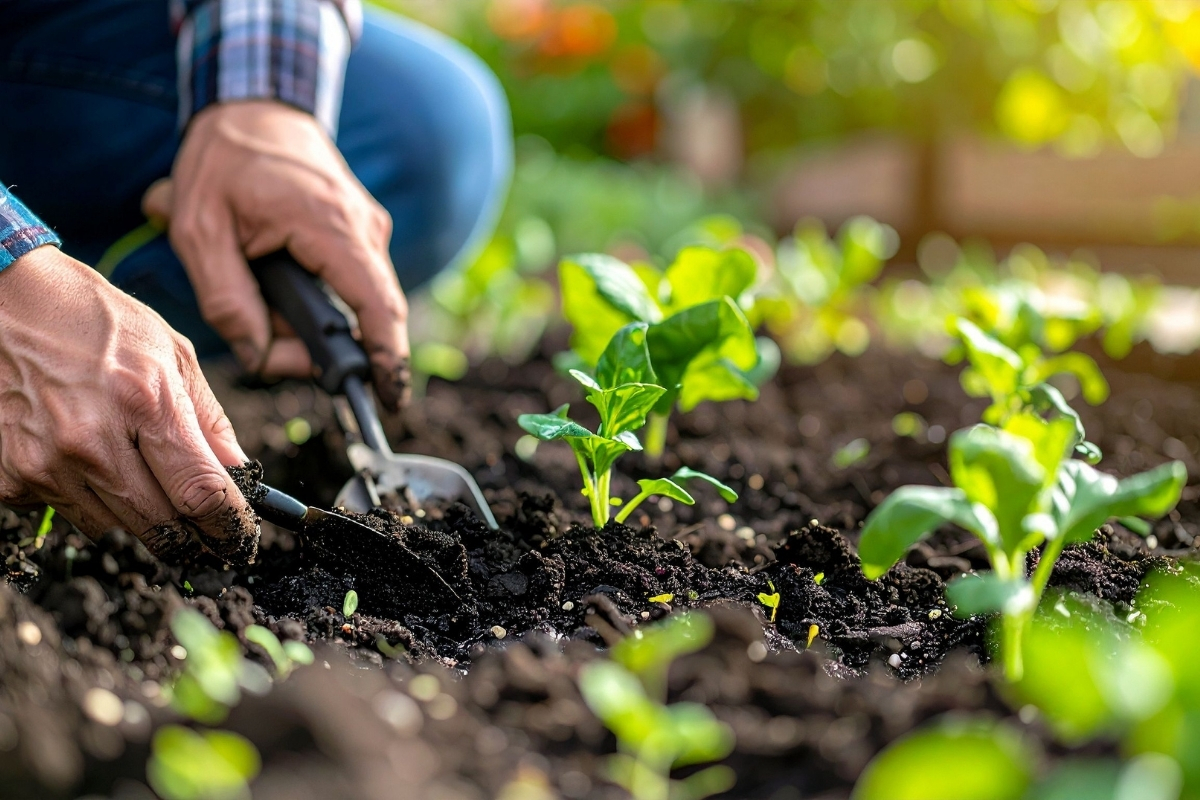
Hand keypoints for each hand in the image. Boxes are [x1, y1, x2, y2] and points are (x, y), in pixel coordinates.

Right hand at [0, 246, 257, 563]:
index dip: (228, 526)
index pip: (201, 494)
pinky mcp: (12, 478)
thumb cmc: (96, 320)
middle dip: (191, 537)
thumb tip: (238, 472)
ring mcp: (46, 464)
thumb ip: (209, 419)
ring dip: (139, 519)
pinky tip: (88, 463)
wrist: (9, 302)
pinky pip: (67, 514)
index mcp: (144, 404)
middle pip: (160, 526)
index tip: (239, 539)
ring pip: (114, 529)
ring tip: (141, 480)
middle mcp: (91, 442)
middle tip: (207, 537)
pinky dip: (88, 501)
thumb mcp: (172, 353)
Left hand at [143, 100, 410, 409]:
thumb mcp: (200, 233)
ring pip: (354, 303)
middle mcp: (365, 230)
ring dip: (308, 320)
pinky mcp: (361, 235)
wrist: (256, 106)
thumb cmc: (224, 161)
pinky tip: (274, 282)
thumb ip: (227, 302)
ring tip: (256, 297)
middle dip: (318, 348)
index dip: (386, 359)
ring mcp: (369, 231)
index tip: (391, 400)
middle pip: (363, 316)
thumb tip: (260, 357)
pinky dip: (316, 300)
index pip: (377, 307)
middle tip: (266, 349)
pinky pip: (349, 285)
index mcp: (331, 226)